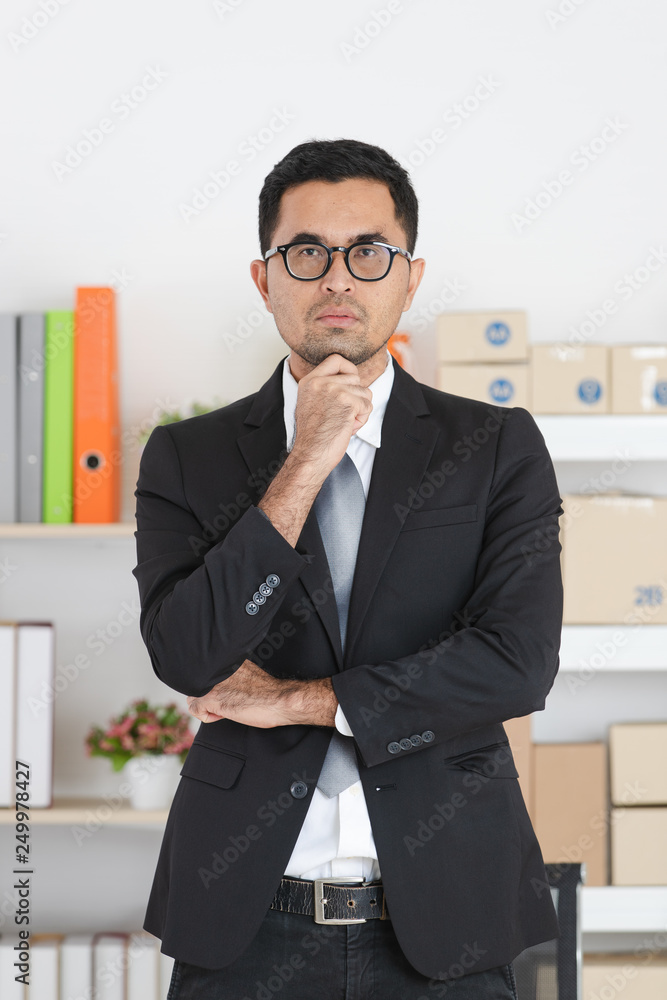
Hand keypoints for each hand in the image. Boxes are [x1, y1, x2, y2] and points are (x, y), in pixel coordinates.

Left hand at [186, 659, 336, 727]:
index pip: (205, 671)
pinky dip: (207, 716)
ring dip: (205, 705)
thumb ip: (233, 674)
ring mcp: (214, 683)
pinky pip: (195, 709)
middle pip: (196, 683)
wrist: (279, 699)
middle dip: (206, 695)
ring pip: (192, 695)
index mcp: (227, 660)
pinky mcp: (213, 698)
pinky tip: (222, 715)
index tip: (227, 693)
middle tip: (225, 702)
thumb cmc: (270, 691)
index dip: (213, 686)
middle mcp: (217, 668)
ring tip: (224, 709)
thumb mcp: (248, 674)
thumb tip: (226, 684)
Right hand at [290, 354, 372, 476]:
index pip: (336, 359)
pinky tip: (348, 428)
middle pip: (355, 378)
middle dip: (356, 397)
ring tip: (344, 423)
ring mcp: (333, 390)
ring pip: (365, 393)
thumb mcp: (311, 403)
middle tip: (343, 415)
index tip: (351, 383)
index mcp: (309, 381)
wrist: (311, 454)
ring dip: (360, 410)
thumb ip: (326, 388)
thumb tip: (352, 381)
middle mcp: (320, 382)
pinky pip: (367, 406)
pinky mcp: (347, 402)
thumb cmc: (313, 436)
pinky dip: (362, 420)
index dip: (349, 369)